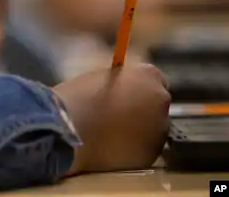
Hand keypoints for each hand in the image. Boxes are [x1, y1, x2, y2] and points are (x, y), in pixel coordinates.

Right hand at [54, 64, 169, 175]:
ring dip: (138, 130)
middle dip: (141, 109)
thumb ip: (119, 82)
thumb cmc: (78, 96)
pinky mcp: (150, 155)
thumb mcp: (99, 77)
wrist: (68, 128)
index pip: (151, 78)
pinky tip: (111, 148)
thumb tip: (122, 90)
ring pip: (153, 129)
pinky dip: (132, 148)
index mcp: (148, 75)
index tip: (123, 93)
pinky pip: (143, 149)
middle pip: (155, 105)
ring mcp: (159, 130)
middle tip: (117, 114)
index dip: (136, 87)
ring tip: (112, 134)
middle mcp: (161, 101)